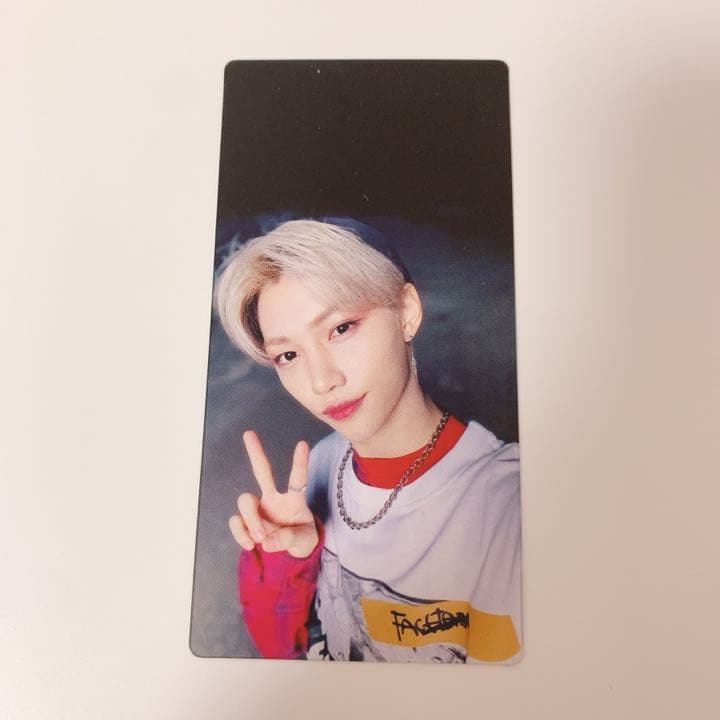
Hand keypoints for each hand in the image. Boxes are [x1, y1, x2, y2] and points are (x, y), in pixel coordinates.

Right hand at [229, 431, 318, 557]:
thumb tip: (267, 541)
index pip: (297, 479)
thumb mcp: (303, 541)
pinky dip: (241, 533)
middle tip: (248, 433)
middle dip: (255, 452)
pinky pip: (237, 521)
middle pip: (262, 471)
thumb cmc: (299, 539)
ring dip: (251, 520)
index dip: (299, 463)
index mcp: (294, 499)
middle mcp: (274, 498)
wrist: (286, 553)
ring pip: (245, 500)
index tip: (303, 444)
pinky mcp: (245, 522)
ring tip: (261, 538)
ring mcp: (258, 508)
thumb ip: (288, 539)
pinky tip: (250, 544)